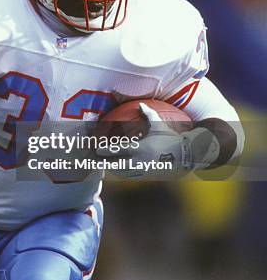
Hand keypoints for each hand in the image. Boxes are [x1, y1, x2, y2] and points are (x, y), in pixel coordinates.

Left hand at [97, 102, 219, 177]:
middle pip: (115, 164)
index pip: (117, 150)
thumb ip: (147, 113)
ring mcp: (143, 169)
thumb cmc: (170, 137)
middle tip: (96, 158)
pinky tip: (117, 169)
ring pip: (121, 171)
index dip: (105, 150)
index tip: (97, 149)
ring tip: (104, 164)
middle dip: (104, 162)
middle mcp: (139, 160)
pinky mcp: (147, 175)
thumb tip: (140, 104)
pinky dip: (122, 173)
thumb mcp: (158, 123)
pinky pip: (130, 176)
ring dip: (112, 168)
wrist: (184, 155)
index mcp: (140, 147)